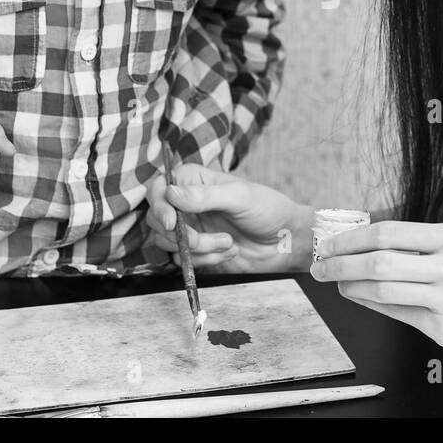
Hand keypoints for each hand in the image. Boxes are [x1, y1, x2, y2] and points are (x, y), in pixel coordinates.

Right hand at [146, 163, 312, 272]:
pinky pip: (182, 260)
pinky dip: (204, 261)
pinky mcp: (196, 251)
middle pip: (158, 219)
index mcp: (195, 181)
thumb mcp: (240, 197)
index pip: (159, 189)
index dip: (159, 206)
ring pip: (168, 243)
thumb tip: (170, 193)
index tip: (172, 223)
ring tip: (228, 243)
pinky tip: (229, 252)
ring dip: (198, 249)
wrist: (285, 241)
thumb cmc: (268, 209)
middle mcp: (187, 203)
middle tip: (206, 239)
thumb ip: (204, 195)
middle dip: (181, 234)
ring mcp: (190, 228)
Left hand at [310, 221, 442, 367]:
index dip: (352, 238)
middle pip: (380, 261)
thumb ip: (419, 246)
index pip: (389, 231)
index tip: (330, 243)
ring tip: (336, 283)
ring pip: (382, 289)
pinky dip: (370, 303)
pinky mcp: (442, 326)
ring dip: (350, 286)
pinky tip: (358, 297)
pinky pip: (395, 312)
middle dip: (340, 263)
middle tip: (320, 266)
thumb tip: (366, 244)